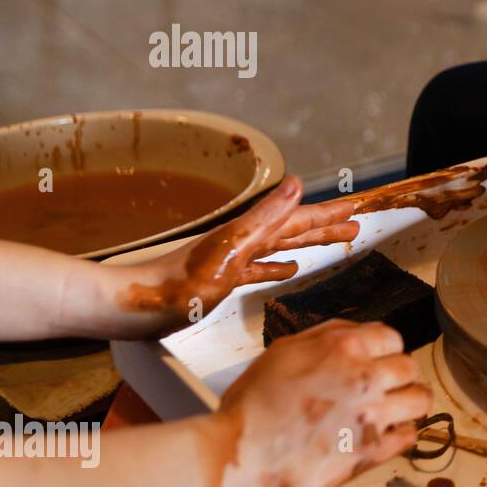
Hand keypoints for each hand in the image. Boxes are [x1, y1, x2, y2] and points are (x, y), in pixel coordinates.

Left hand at [116, 176, 358, 334]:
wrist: (132, 304)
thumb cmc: (177, 284)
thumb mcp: (229, 248)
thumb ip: (265, 217)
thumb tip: (297, 183)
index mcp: (248, 234)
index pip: (297, 219)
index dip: (327, 214)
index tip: (354, 208)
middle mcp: (242, 242)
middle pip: (293, 230)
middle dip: (324, 225)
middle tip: (354, 222)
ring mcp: (232, 260)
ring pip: (281, 247)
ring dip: (308, 243)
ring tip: (332, 239)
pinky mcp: (221, 280)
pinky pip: (260, 270)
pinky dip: (278, 268)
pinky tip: (286, 272)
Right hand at [211, 319, 432, 486]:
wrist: (238, 454)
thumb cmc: (252, 403)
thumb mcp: (284, 350)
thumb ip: (328, 336)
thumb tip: (359, 333)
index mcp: (345, 347)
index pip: (393, 338)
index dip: (384, 350)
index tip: (377, 361)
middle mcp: (366, 378)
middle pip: (410, 368)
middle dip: (398, 375)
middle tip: (382, 386)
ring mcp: (372, 416)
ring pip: (420, 400)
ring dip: (408, 402)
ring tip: (392, 409)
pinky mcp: (371, 452)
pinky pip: (408, 437)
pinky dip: (401, 434)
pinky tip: (384, 434)